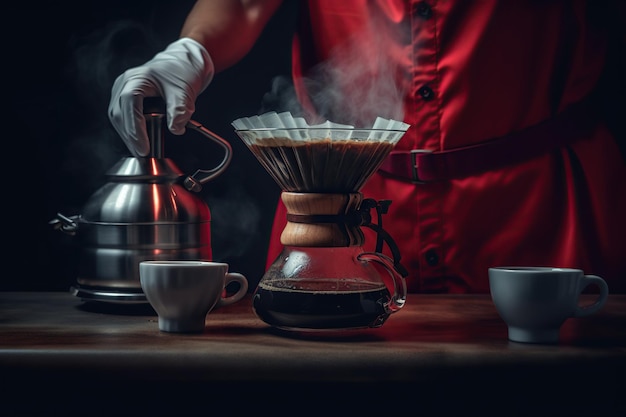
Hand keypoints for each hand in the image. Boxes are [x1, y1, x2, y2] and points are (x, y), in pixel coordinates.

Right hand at [108, 38, 213, 155]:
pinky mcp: (127, 99)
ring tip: (141, 153)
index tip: (143, 147)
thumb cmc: (182, 71)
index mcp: (137, 78)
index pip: (129, 104)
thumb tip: (176, 129)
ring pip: (118, 118)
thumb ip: (180, 109)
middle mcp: (124, 84)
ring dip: (128, 136)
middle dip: (130, 137)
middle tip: (143, 155)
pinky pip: (123, 117)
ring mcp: (122, 91)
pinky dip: (130, 131)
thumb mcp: (184, 90)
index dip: (134, 128)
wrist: (183, 63)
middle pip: (119, 114)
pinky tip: (139, 142)